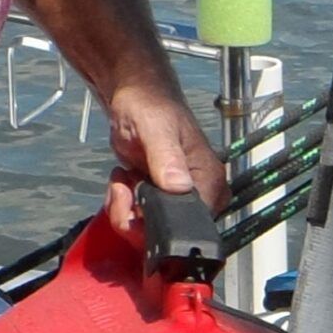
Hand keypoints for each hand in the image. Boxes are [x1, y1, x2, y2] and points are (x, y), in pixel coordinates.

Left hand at [104, 77, 226, 232]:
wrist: (133, 98)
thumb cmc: (149, 105)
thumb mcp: (156, 128)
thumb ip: (166, 157)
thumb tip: (179, 186)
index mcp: (209, 183)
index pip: (186, 227)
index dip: (153, 223)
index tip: (134, 197)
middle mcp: (200, 197)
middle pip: (164, 235)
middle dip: (134, 216)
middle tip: (123, 186)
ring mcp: (179, 201)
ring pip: (146, 232)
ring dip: (124, 209)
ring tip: (124, 178)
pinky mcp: (160, 201)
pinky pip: (138, 220)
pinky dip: (123, 206)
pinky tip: (124, 181)